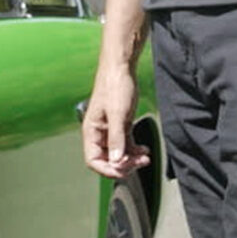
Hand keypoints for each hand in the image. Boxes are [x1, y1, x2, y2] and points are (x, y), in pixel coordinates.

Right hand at [81, 63, 149, 179]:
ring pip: (118, 154)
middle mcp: (99, 133)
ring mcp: (110, 130)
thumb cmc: (115, 86)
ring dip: (131, 159)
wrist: (121, 68)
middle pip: (107, 160)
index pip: (93, 160)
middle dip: (123, 165)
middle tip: (139, 163)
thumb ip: (117, 139)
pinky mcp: (121, 125)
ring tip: (145, 158)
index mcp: (91, 131)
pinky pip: (126, 145)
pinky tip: (144, 150)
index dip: (107, 169)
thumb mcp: (118, 114)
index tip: (124, 169)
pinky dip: (135, 151)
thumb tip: (116, 161)